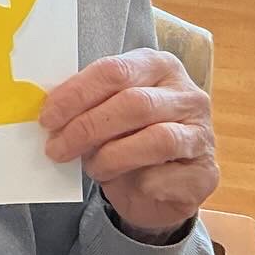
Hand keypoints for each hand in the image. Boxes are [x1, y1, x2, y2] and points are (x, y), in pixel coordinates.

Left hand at [40, 49, 217, 235]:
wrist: (159, 189)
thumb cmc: (127, 139)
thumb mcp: (106, 113)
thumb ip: (87, 104)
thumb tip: (50, 112)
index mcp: (158, 66)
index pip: (115, 70)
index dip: (77, 94)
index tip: (48, 117)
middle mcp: (187, 94)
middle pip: (134, 103)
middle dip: (87, 127)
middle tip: (57, 147)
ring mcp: (202, 132)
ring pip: (156, 139)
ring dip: (111, 156)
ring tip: (91, 167)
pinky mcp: (207, 172)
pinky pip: (168, 176)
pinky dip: (139, 182)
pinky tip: (128, 183)